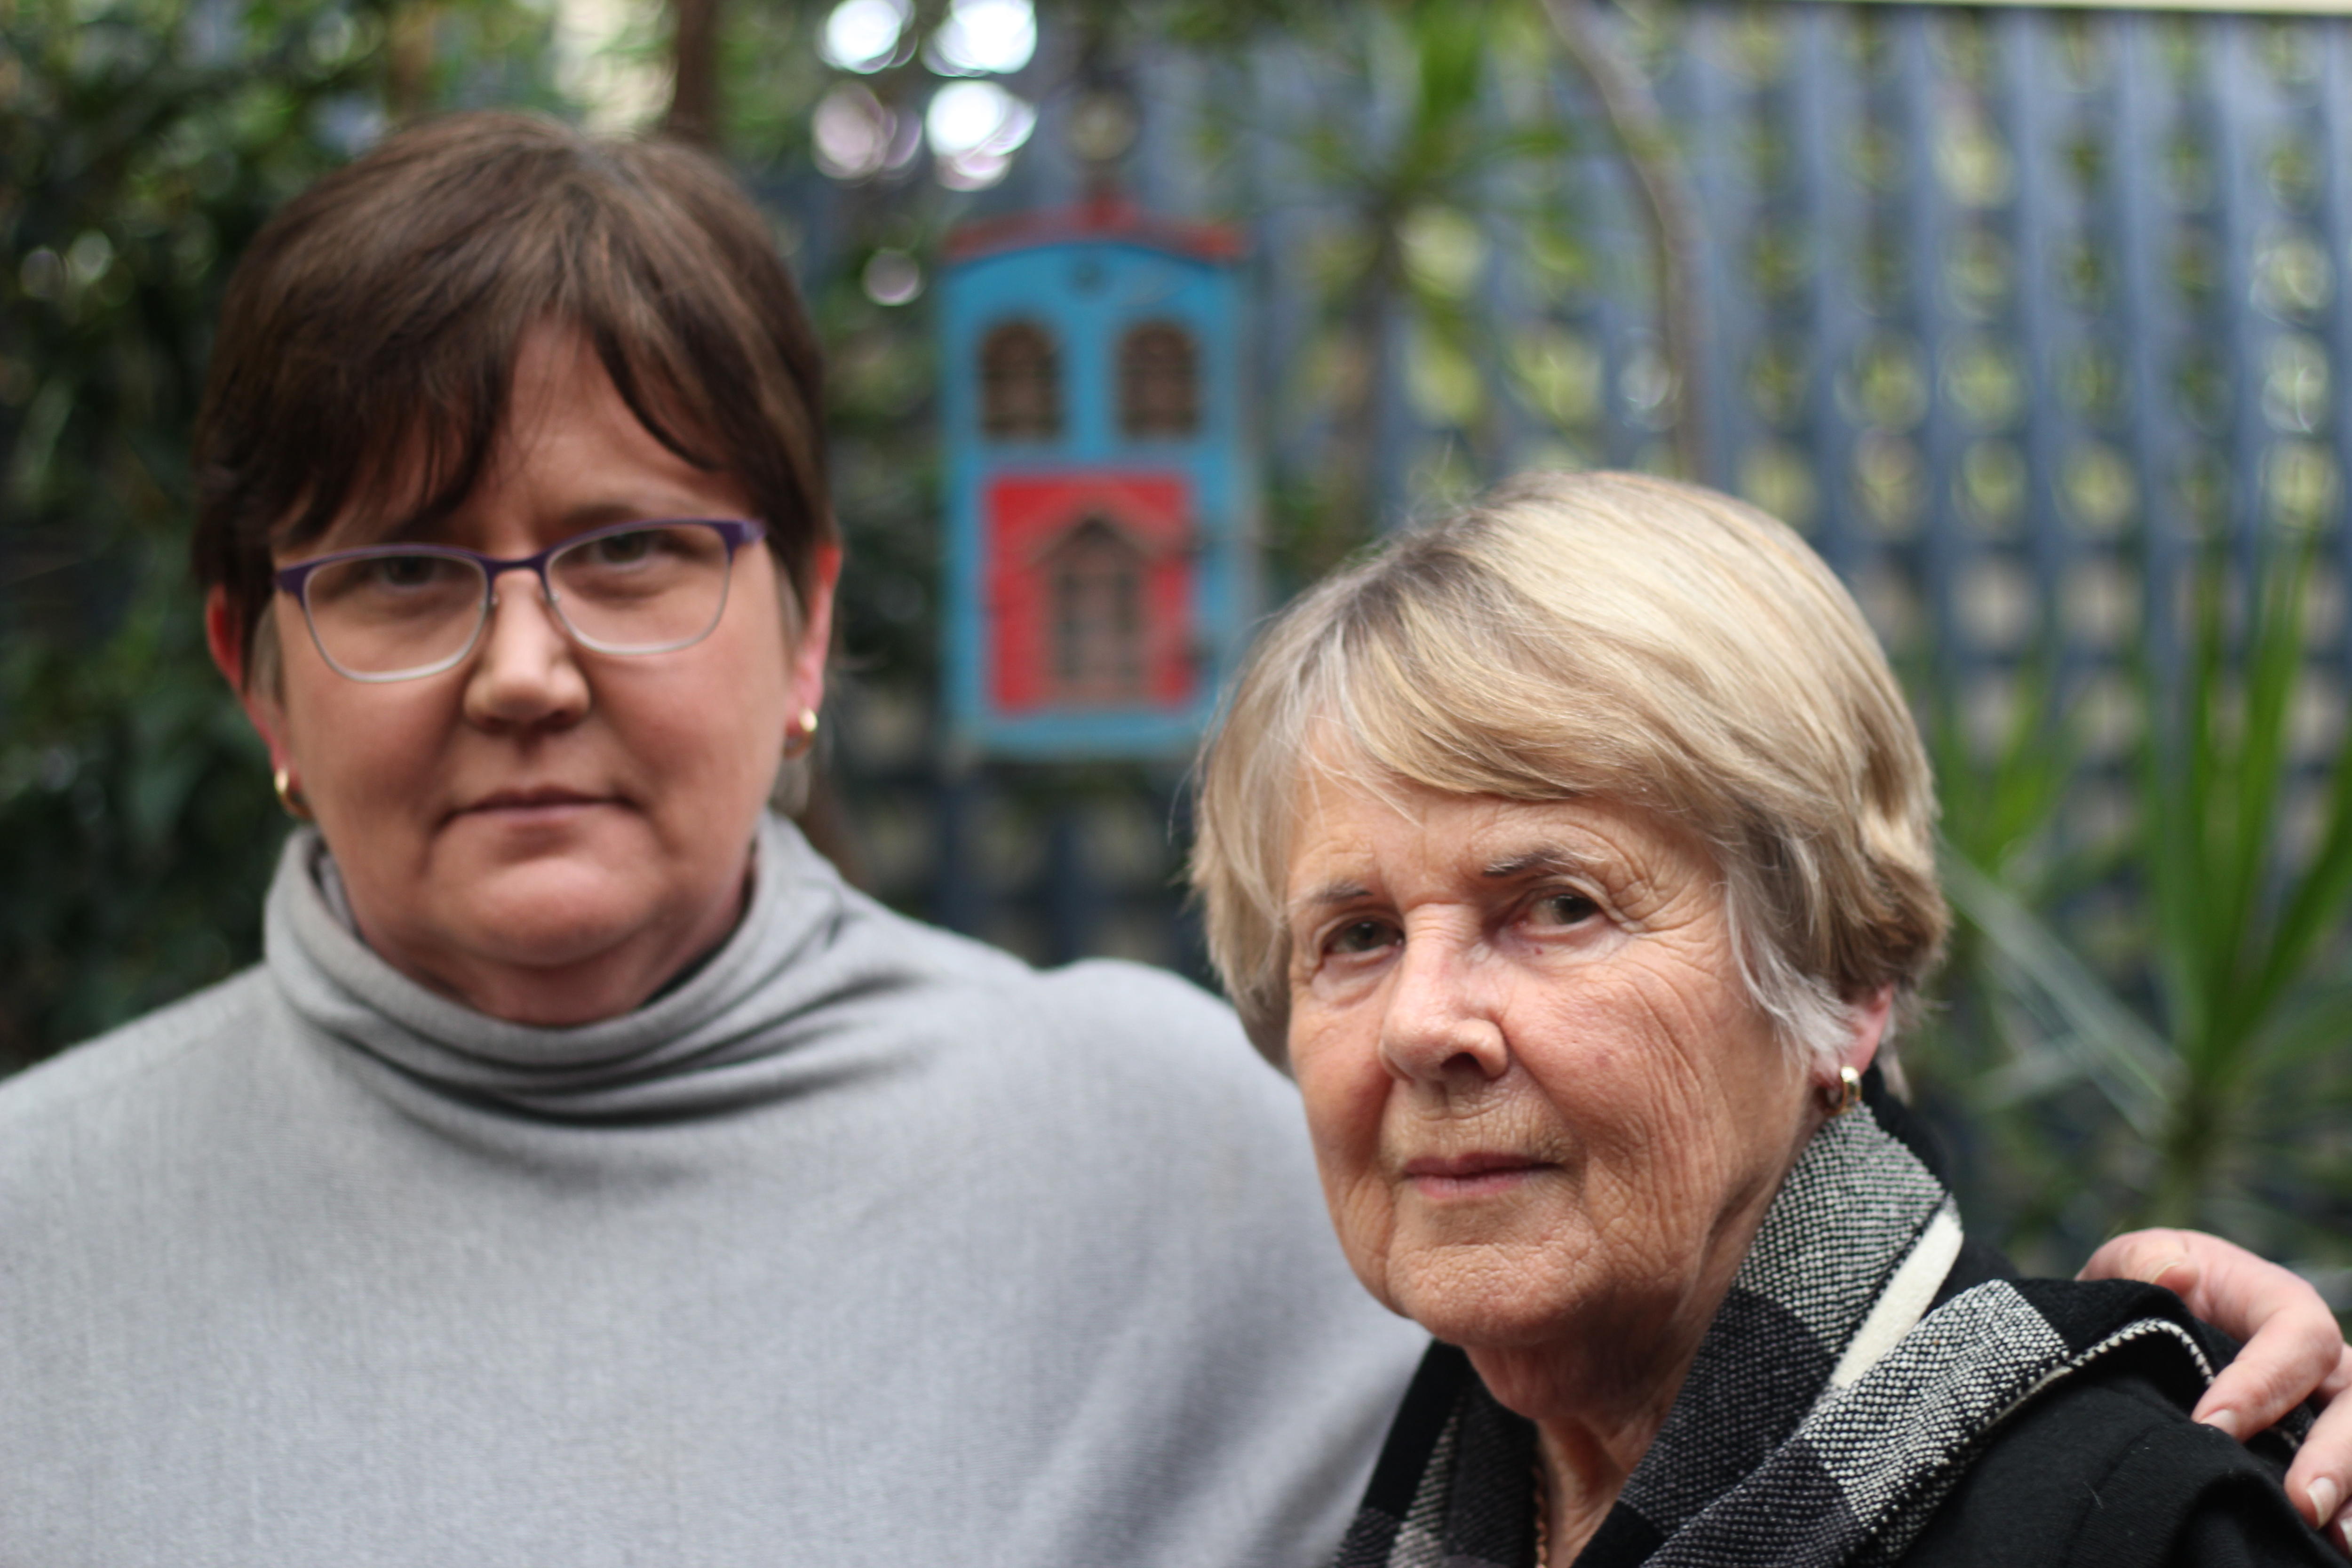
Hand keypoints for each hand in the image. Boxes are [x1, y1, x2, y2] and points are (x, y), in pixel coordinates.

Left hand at [2084, 1229, 2351, 1553]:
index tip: (2211, 1425)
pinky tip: (2333, 1548)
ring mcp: (2327, 1406)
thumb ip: (2142, 1263)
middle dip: (2335, 1453)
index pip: (2297, 1337)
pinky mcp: (2319, 1447)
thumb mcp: (2130, 1265)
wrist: (2143, 1329)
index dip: (2263, 1383)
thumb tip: (2175, 1272)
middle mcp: (2320, 1358)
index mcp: (2280, 1304)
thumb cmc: (2145, 1289)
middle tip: (2301, 1502)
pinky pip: (2349, 1476)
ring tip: (2335, 1537)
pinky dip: (2350, 1505)